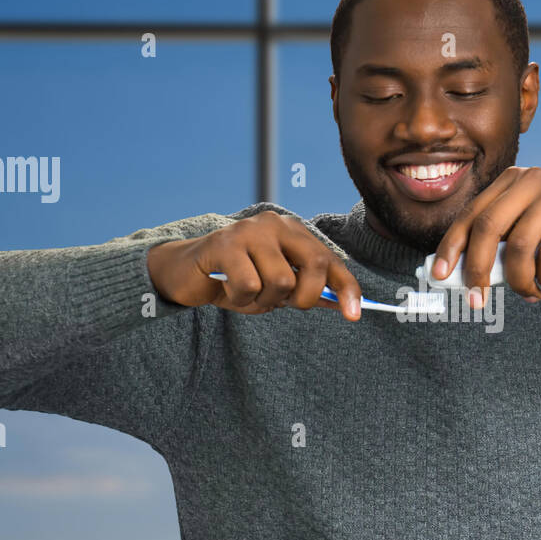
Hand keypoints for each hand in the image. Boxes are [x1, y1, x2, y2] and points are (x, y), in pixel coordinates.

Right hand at [146, 212, 363, 319]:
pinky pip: (249, 285)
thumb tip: (347, 306)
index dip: (346, 288)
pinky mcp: (224, 244)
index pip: (329, 259)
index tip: (354, 315)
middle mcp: (275, 224)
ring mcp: (249, 231)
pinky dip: (240, 299)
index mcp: (293, 231)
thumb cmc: (236, 278)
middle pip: (313, 266)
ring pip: (280, 281)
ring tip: (247, 294)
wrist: (187, 272)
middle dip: (303, 297)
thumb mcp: (276, 286)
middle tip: (280, 303)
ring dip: (265, 301)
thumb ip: (308, 290)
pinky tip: (228, 290)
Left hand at [430, 167, 540, 305]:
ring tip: (529, 295)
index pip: (471, 215)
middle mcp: (530, 179)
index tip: (441, 275)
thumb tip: (469, 277)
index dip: (451, 246)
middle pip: (488, 227)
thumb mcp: (532, 227)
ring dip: (519, 281)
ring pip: (520, 245)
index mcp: (511, 180)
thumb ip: (505, 242)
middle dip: (478, 268)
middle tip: (477, 299)